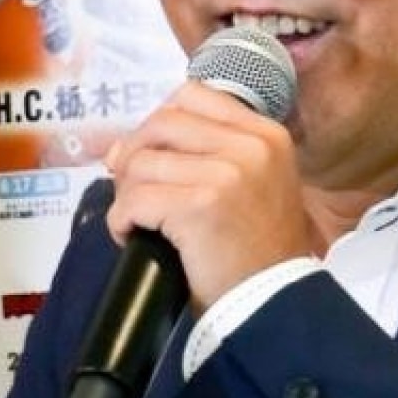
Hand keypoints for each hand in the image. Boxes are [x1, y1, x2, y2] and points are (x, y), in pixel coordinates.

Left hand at [105, 80, 309, 310]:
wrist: (275, 301)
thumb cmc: (259, 250)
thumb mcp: (255, 184)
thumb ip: (207, 154)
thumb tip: (121, 149)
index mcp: (266, 135)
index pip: (192, 95)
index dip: (159, 122)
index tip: (150, 153)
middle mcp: (250, 146)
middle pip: (161, 123)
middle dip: (134, 154)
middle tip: (133, 190)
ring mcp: (225, 174)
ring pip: (141, 163)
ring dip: (127, 194)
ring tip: (138, 221)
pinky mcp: (199, 207)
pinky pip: (135, 200)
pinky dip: (122, 221)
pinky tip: (133, 237)